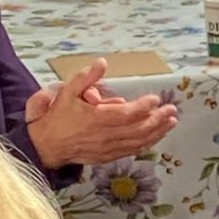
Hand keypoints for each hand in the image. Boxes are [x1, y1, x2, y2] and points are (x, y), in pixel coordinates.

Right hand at [25, 57, 177, 167]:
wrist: (46, 145)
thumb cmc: (58, 117)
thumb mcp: (67, 92)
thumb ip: (85, 77)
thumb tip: (101, 62)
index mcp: (96, 118)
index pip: (127, 113)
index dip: (144, 106)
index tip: (156, 99)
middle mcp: (105, 135)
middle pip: (138, 128)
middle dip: (158, 119)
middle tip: (172, 109)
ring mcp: (108, 148)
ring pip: (138, 141)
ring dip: (157, 132)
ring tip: (171, 122)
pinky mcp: (109, 156)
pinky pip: (132, 150)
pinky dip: (147, 143)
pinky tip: (157, 136)